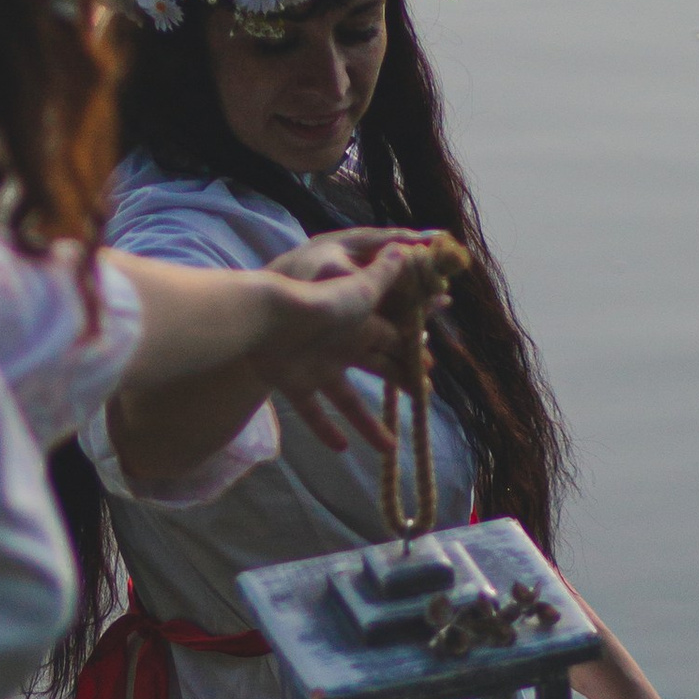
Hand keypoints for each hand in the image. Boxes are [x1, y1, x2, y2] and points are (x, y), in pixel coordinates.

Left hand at [253, 236, 444, 457]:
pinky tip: (342, 448)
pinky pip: (311, 411)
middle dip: (399, 381)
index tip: (430, 365)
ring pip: (348, 398)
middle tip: (423, 398)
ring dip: (369, 424)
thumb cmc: (320, 297)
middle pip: (376, 366)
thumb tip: (408, 249)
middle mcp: (340, 343)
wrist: (268, 317)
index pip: (394, 336)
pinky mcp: (293, 382)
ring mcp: (316, 364)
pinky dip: (324, 429)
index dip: (412, 350)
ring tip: (390, 448)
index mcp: (359, 320)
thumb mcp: (363, 285)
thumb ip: (386, 274)